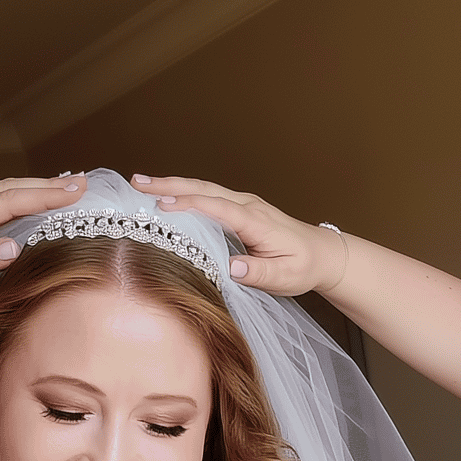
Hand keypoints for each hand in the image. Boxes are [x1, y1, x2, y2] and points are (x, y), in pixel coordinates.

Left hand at [0, 176, 84, 306]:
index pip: (11, 201)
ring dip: (32, 187)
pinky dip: (13, 195)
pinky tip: (21, 200)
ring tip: (62, 187)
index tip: (77, 191)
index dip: (47, 196)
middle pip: (10, 188)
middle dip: (48, 185)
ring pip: (0, 190)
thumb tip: (14, 249)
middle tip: (83, 184)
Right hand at [129, 174, 348, 295]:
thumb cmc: (303, 267)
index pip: (217, 208)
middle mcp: (248, 206)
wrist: (323, 254)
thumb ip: (258, 273)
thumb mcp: (284, 278)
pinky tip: (165, 194)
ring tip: (141, 183)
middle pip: (203, 189)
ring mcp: (243, 204)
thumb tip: (231, 267)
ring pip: (203, 188)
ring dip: (172, 184)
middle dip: (169, 185)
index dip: (189, 205)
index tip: (161, 206)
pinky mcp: (240, 208)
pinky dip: (184, 191)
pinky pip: (208, 195)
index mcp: (256, 221)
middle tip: (137, 182)